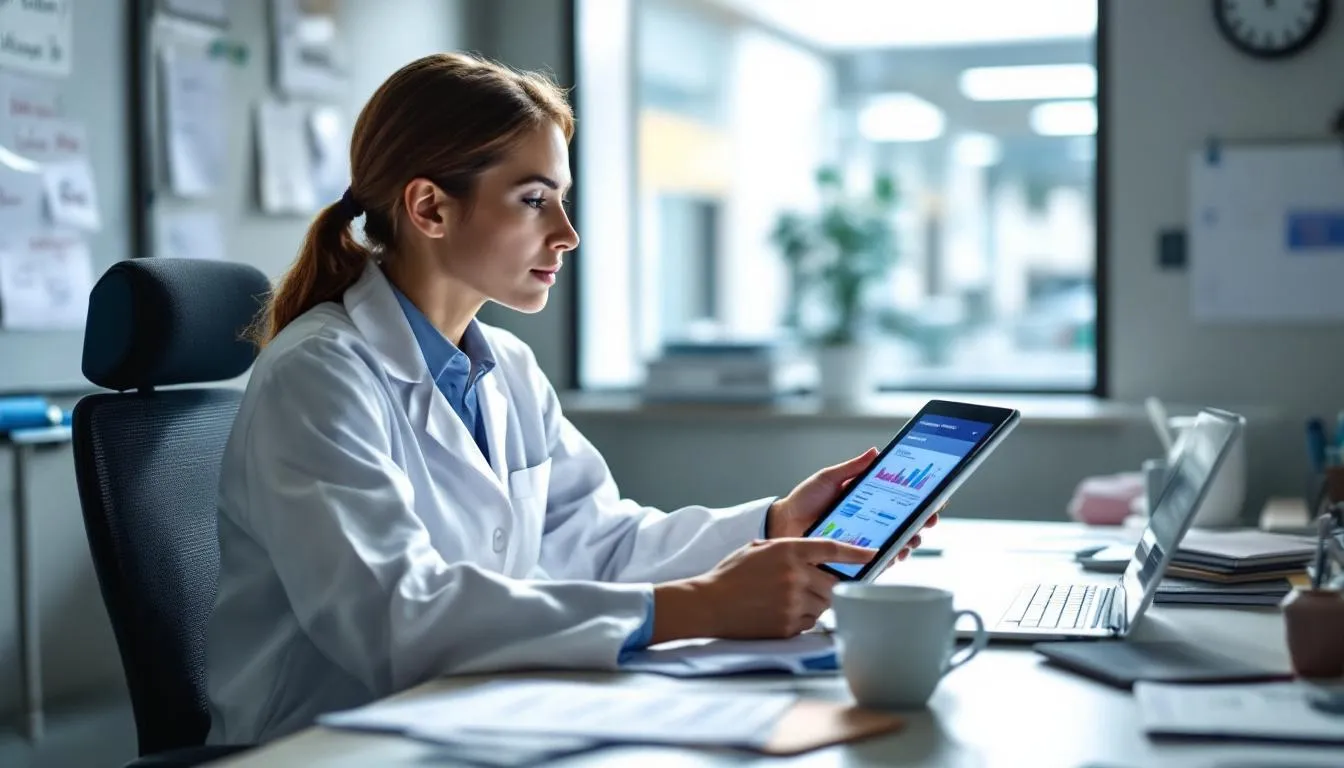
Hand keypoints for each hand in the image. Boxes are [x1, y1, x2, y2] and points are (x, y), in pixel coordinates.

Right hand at [652, 538, 874, 642]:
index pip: (833, 549)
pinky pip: (809, 622)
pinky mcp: (788, 624)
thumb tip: (816, 556)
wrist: (708, 604)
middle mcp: (795, 575)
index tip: (876, 554)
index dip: (857, 552)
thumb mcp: (759, 549)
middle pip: (833, 583)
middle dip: (827, 585)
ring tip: (788, 599)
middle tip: (811, 586)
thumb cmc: (731, 575)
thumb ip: (788, 550)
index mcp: (788, 550)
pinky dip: (802, 618)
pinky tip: (780, 612)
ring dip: (814, 602)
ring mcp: (792, 602)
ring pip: (823, 604)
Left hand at [766, 449, 940, 563]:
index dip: (922, 499)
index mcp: (868, 501)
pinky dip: (891, 558)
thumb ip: (851, 468)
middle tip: (929, 518)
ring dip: (911, 540)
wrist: (782, 525)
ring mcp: (865, 542)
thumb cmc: (803, 501)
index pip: (902, 500)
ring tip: (914, 536)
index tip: (936, 496)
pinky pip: (879, 562)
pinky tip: (896, 553)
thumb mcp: (828, 479)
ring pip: (898, 544)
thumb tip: (875, 452)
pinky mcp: (855, 560)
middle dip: (923, 521)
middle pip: (906, 523)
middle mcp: (871, 522)